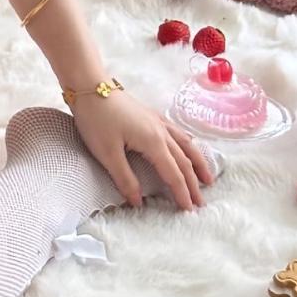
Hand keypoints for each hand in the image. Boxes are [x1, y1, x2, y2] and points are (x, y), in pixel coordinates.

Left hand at [67, 88, 214, 211]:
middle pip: (183, 161)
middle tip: (201, 203)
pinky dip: (188, 145)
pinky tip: (188, 146)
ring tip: (207, 178)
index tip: (189, 211)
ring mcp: (157, 121)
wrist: (89, 85)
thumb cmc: (96, 119)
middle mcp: (161, 132)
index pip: (173, 174)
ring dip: (197, 163)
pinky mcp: (151, 115)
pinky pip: (177, 133)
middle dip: (193, 183)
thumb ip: (124, 179)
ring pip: (185, 144)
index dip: (181, 193)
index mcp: (153, 142)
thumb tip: (138, 202)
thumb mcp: (107, 153)